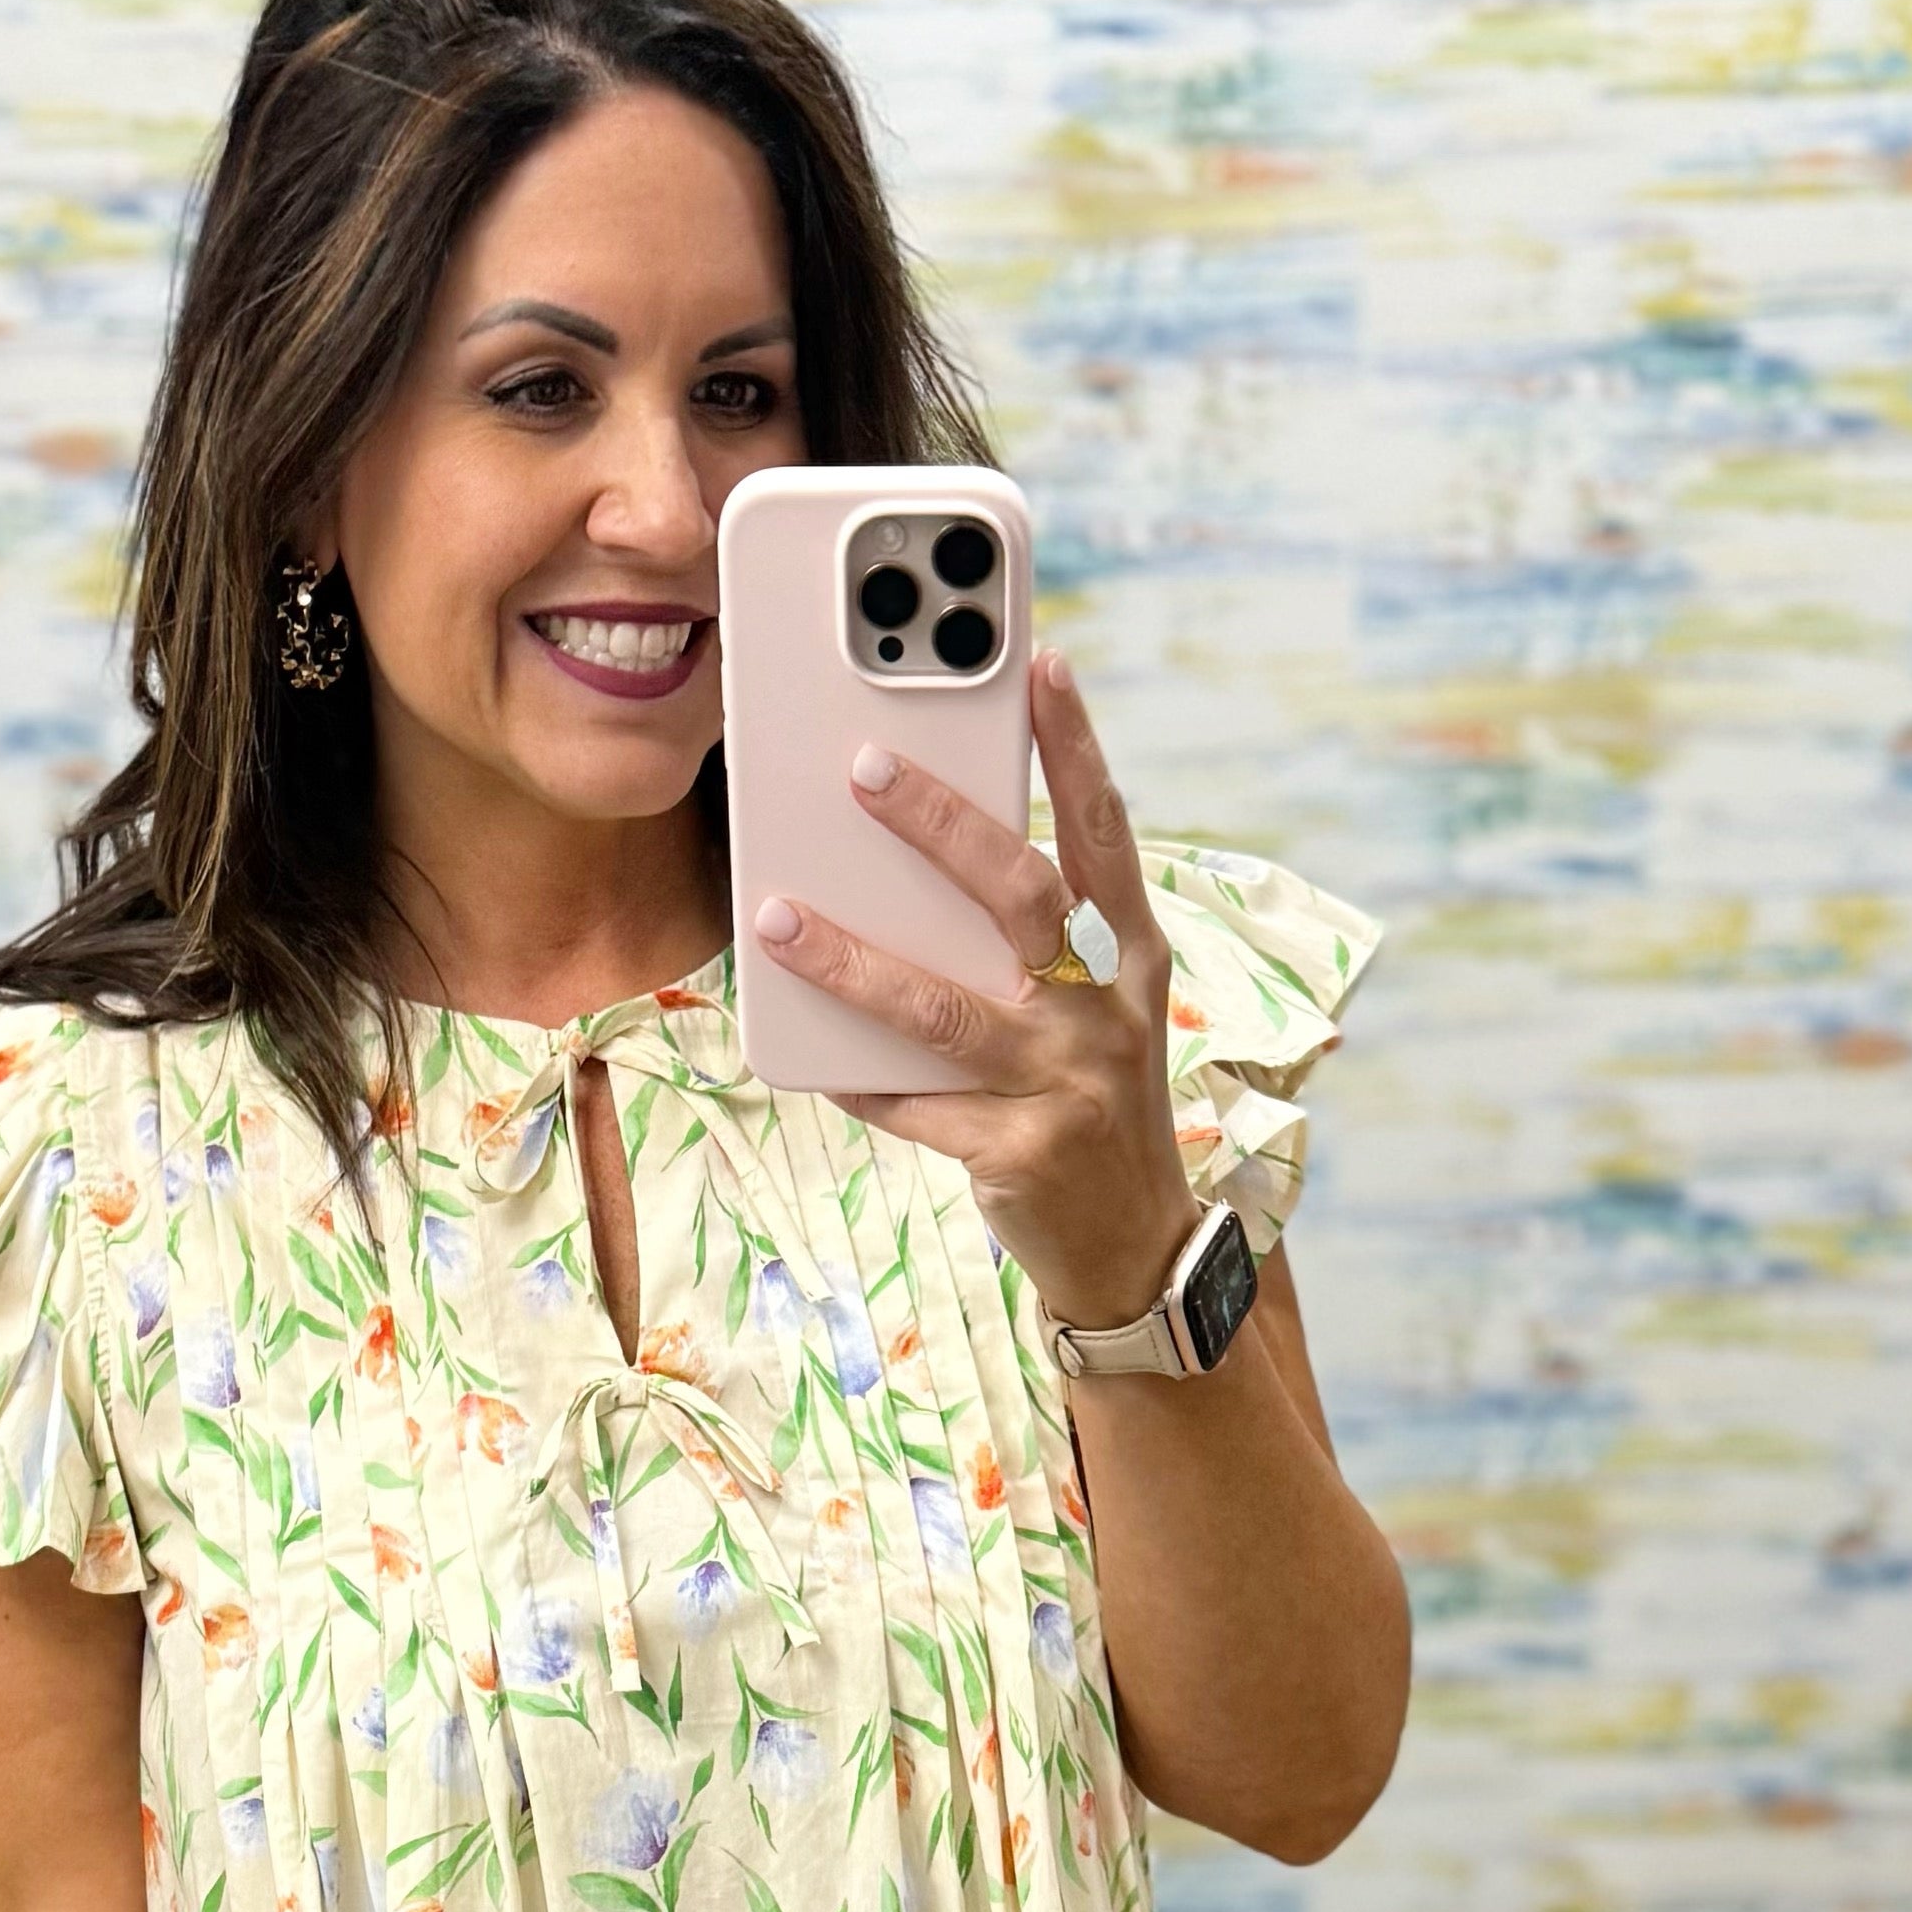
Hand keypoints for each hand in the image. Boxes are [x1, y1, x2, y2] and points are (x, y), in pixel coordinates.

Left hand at [748, 647, 1199, 1333]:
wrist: (1135, 1248)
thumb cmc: (1090, 1100)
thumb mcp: (1092, 1009)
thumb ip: (1033, 941)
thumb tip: (909, 862)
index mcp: (1131, 956)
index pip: (1105, 831)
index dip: (1077, 747)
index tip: (1041, 663)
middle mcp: (1107, 1012)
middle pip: (1023, 898)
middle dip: (943, 827)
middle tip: (865, 767)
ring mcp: (1065, 1086)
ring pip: (945, 1010)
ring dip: (854, 960)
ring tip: (776, 917)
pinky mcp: (1017, 1156)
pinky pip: (915, 1107)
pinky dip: (857, 1078)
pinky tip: (803, 1052)